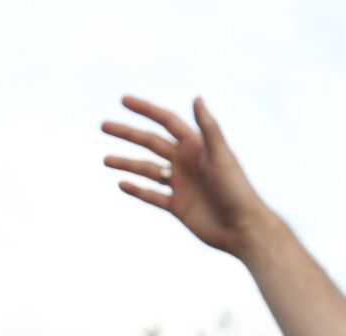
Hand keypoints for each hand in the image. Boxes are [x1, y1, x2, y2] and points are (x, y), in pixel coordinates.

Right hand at [103, 95, 278, 259]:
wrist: (242, 228)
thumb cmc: (237, 190)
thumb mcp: (222, 156)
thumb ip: (209, 129)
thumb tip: (197, 98)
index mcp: (196, 146)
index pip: (166, 122)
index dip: (145, 110)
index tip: (123, 101)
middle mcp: (186, 162)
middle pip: (150, 143)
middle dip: (127, 134)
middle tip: (103, 126)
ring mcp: (180, 184)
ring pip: (147, 169)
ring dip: (126, 163)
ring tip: (106, 160)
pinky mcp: (177, 205)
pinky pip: (152, 195)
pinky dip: (137, 190)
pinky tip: (121, 184)